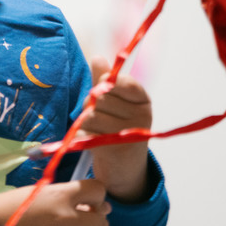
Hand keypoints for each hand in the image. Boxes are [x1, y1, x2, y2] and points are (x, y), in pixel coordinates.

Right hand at [0, 180, 110, 225]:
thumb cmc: (9, 206)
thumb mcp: (37, 193)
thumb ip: (67, 198)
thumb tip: (102, 208)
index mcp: (61, 195)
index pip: (98, 191)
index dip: (95, 198)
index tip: (87, 204)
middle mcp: (67, 219)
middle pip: (101, 225)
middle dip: (92, 225)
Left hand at [82, 56, 151, 202]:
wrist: (124, 168)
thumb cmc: (116, 128)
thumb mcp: (115, 102)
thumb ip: (105, 80)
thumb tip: (98, 57)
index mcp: (142, 99)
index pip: (119, 80)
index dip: (105, 83)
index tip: (105, 90)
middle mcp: (142, 115)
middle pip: (100, 97)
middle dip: (91, 105)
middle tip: (99, 116)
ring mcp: (131, 133)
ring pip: (90, 115)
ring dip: (85, 122)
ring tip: (96, 130)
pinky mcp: (116, 149)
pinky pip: (86, 132)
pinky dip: (83, 135)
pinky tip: (94, 141)